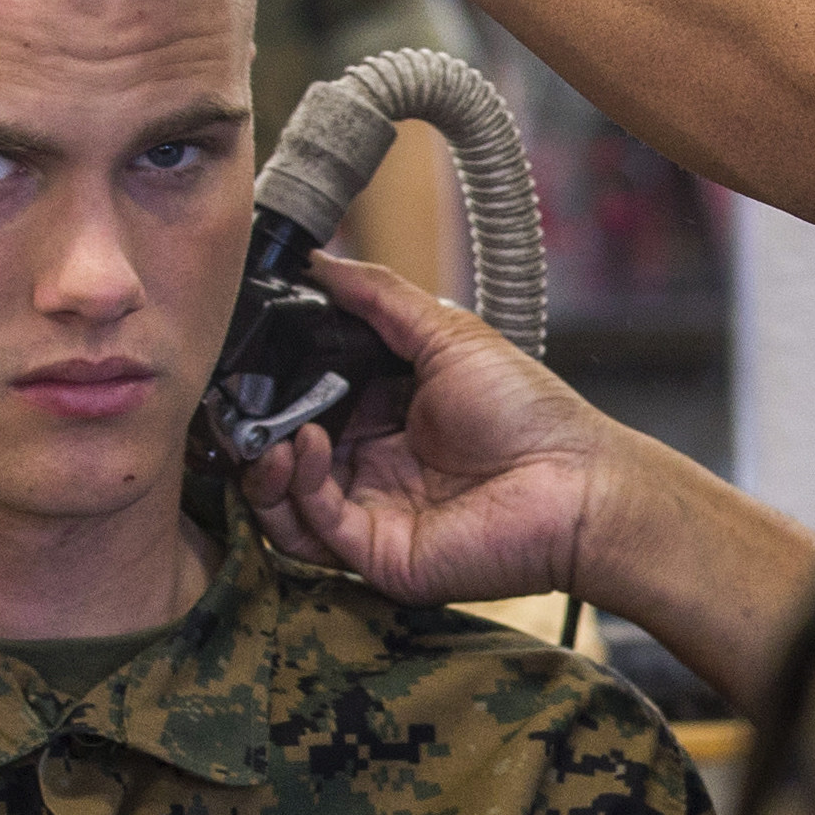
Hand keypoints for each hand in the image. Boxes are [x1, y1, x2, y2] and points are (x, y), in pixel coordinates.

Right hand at [240, 255, 621, 606]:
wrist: (577, 484)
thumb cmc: (529, 412)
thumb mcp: (447, 333)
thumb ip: (380, 297)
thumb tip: (320, 262)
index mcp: (385, 416)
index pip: (306, 402)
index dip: (275, 384)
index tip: (248, 356)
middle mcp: (370, 466)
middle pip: (283, 452)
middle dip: (254, 426)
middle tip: (237, 397)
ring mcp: (369, 512)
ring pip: (282, 498)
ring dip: (263, 462)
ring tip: (270, 429)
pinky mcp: (373, 553)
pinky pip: (309, 527)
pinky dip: (295, 486)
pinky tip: (306, 444)